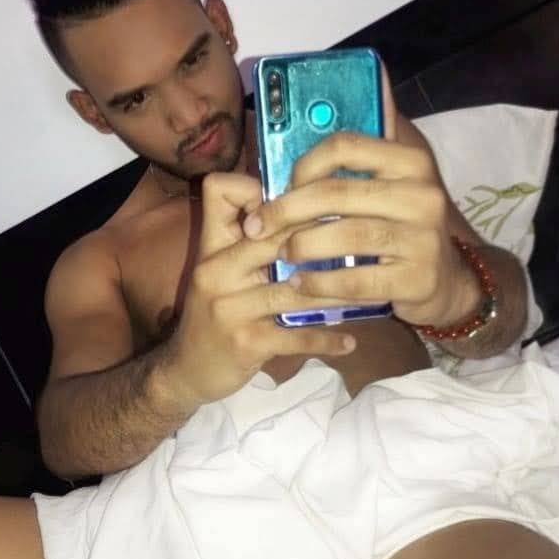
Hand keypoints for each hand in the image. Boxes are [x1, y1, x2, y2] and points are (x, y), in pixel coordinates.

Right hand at [163, 172, 357, 405]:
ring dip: (338, 294)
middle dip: (323, 237)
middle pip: (275, 236)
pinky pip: (296, 337)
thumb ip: (251, 242)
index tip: (299, 202)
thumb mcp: (221, 271)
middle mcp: (216, 269)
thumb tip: (306, 209)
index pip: (222, 190)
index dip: (258, 187)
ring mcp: (229, 307)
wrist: (186, 370)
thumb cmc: (214, 314)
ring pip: (295, 290)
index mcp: (211, 245)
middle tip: (364, 237)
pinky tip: (349, 342)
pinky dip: (326, 341)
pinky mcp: (245, 342)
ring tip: (372, 295)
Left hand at [241, 68, 478, 329]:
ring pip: (346, 237)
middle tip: (257, 227)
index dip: (303, 165)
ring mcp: (424, 239)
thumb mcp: (391, 185)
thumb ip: (362, 155)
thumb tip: (355, 81)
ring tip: (280, 255)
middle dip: (286, 210)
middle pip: (337, 193)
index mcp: (410, 162)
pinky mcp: (418, 280)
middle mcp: (422, 195)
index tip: (279, 187)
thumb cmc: (403, 227)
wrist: (449, 281)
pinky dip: (319, 283)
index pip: (346, 146)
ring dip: (301, 247)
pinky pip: (356, 281)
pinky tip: (299, 284)